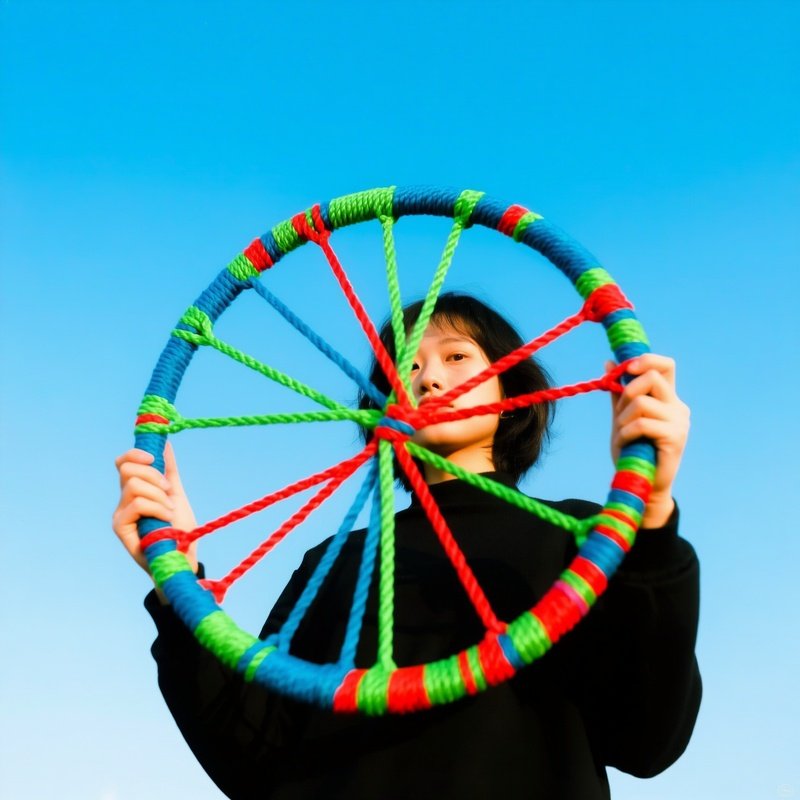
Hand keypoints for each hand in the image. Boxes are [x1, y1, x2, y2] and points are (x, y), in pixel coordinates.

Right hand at [112, 443, 198, 576]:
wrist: (183, 557)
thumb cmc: (179, 530)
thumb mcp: (176, 495)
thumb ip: (169, 471)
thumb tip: (166, 444)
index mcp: (134, 491)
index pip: (123, 463)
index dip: (136, 454)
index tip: (154, 458)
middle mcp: (123, 502)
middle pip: (127, 470)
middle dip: (153, 475)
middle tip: (168, 491)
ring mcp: (120, 515)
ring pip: (133, 486)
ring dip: (159, 496)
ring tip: (169, 511)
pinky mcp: (120, 528)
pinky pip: (137, 504)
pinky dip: (157, 507)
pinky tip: (166, 519)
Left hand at [608, 354, 689, 528]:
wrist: (641, 483)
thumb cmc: (632, 450)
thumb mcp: (622, 416)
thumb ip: (618, 391)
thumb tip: (609, 361)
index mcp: (667, 398)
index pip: (665, 365)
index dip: (645, 360)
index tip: (625, 369)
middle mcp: (678, 406)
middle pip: (653, 377)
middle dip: (627, 391)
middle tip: (620, 413)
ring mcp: (680, 422)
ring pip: (642, 403)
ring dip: (623, 418)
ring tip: (622, 434)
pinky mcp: (676, 438)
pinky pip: (642, 424)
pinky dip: (626, 432)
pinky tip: (625, 443)